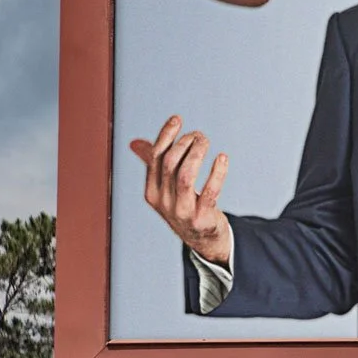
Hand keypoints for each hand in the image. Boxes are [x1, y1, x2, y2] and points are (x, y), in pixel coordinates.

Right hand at [129, 115, 230, 264]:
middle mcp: (163, 202)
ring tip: (206, 141)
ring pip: (185, 175)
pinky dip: (217, 173)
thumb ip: (153, 164)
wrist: (202, 238)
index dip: (166, 135)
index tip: (177, 119)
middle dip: (185, 143)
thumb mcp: (165, 188)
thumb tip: (135, 143)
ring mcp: (182, 212)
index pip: (155, 157)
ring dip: (197, 153)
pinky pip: (210, 192)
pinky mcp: (201, 218)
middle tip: (199, 135)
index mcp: (151, 191)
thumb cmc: (184, 206)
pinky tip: (222, 158)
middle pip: (170, 163)